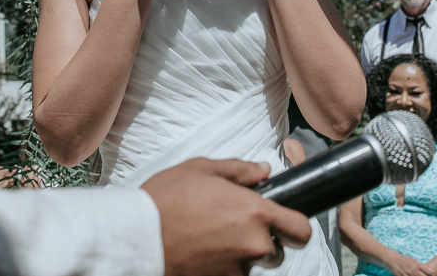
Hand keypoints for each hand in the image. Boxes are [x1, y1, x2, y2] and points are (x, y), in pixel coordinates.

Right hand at [143, 158, 310, 275]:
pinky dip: (220, 269)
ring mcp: (236, 271)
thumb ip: (239, 170)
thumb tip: (264, 171)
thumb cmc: (164, 201)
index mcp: (254, 212)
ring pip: (250, 266)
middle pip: (275, 251)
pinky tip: (200, 254)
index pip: (301, 229)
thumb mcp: (200, 170)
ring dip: (238, 256)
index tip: (285, 223)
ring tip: (209, 240)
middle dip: (259, 241)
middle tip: (231, 227)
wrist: (134, 239)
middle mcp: (252, 245)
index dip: (296, 226)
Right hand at [381, 252, 435, 275]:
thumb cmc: (405, 260)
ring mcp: (407, 274)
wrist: (393, 260)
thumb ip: (423, 266)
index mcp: (417, 264)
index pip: (428, 271)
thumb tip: (433, 272)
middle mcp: (413, 269)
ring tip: (416, 275)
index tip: (433, 274)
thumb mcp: (414, 261)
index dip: (432, 274)